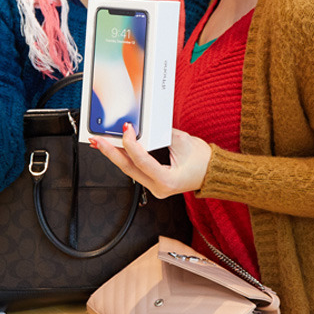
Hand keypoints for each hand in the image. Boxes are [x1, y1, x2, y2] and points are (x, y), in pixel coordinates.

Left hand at [92, 124, 213, 197]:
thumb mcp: (183, 141)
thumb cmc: (204, 161)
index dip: (131, 143)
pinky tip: (117, 150)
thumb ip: (161, 134)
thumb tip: (144, 126)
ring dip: (115, 155)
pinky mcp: (154, 183)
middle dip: (111, 152)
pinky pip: (136, 170)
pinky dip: (126, 158)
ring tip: (102, 143)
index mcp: (166, 181)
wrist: (215, 173)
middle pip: (128, 168)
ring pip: (129, 170)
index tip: (126, 129)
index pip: (141, 161)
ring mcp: (155, 187)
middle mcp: (158, 188)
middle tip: (98, 140)